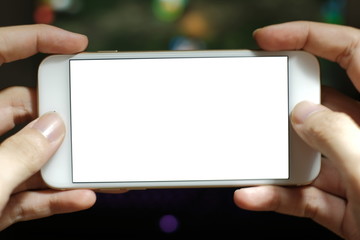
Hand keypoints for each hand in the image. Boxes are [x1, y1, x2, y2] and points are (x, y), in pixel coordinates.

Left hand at [0, 25, 95, 229]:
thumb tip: (52, 130)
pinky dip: (55, 197)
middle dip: (61, 117)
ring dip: (65, 166)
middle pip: (26, 111)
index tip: (72, 45)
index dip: (35, 41)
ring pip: (34, 156)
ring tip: (92, 168)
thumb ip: (18, 155)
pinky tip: (79, 197)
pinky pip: (32, 193)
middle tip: (88, 121)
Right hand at [234, 21, 359, 239]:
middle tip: (259, 109)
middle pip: (323, 107)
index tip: (269, 39)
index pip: (353, 53)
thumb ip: (337, 136)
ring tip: (249, 161)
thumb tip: (303, 116)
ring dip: (276, 163)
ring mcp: (357, 173)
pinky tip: (253, 195)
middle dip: (285, 108)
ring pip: (309, 156)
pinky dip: (278, 196)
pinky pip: (305, 195)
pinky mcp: (344, 206)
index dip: (310, 36)